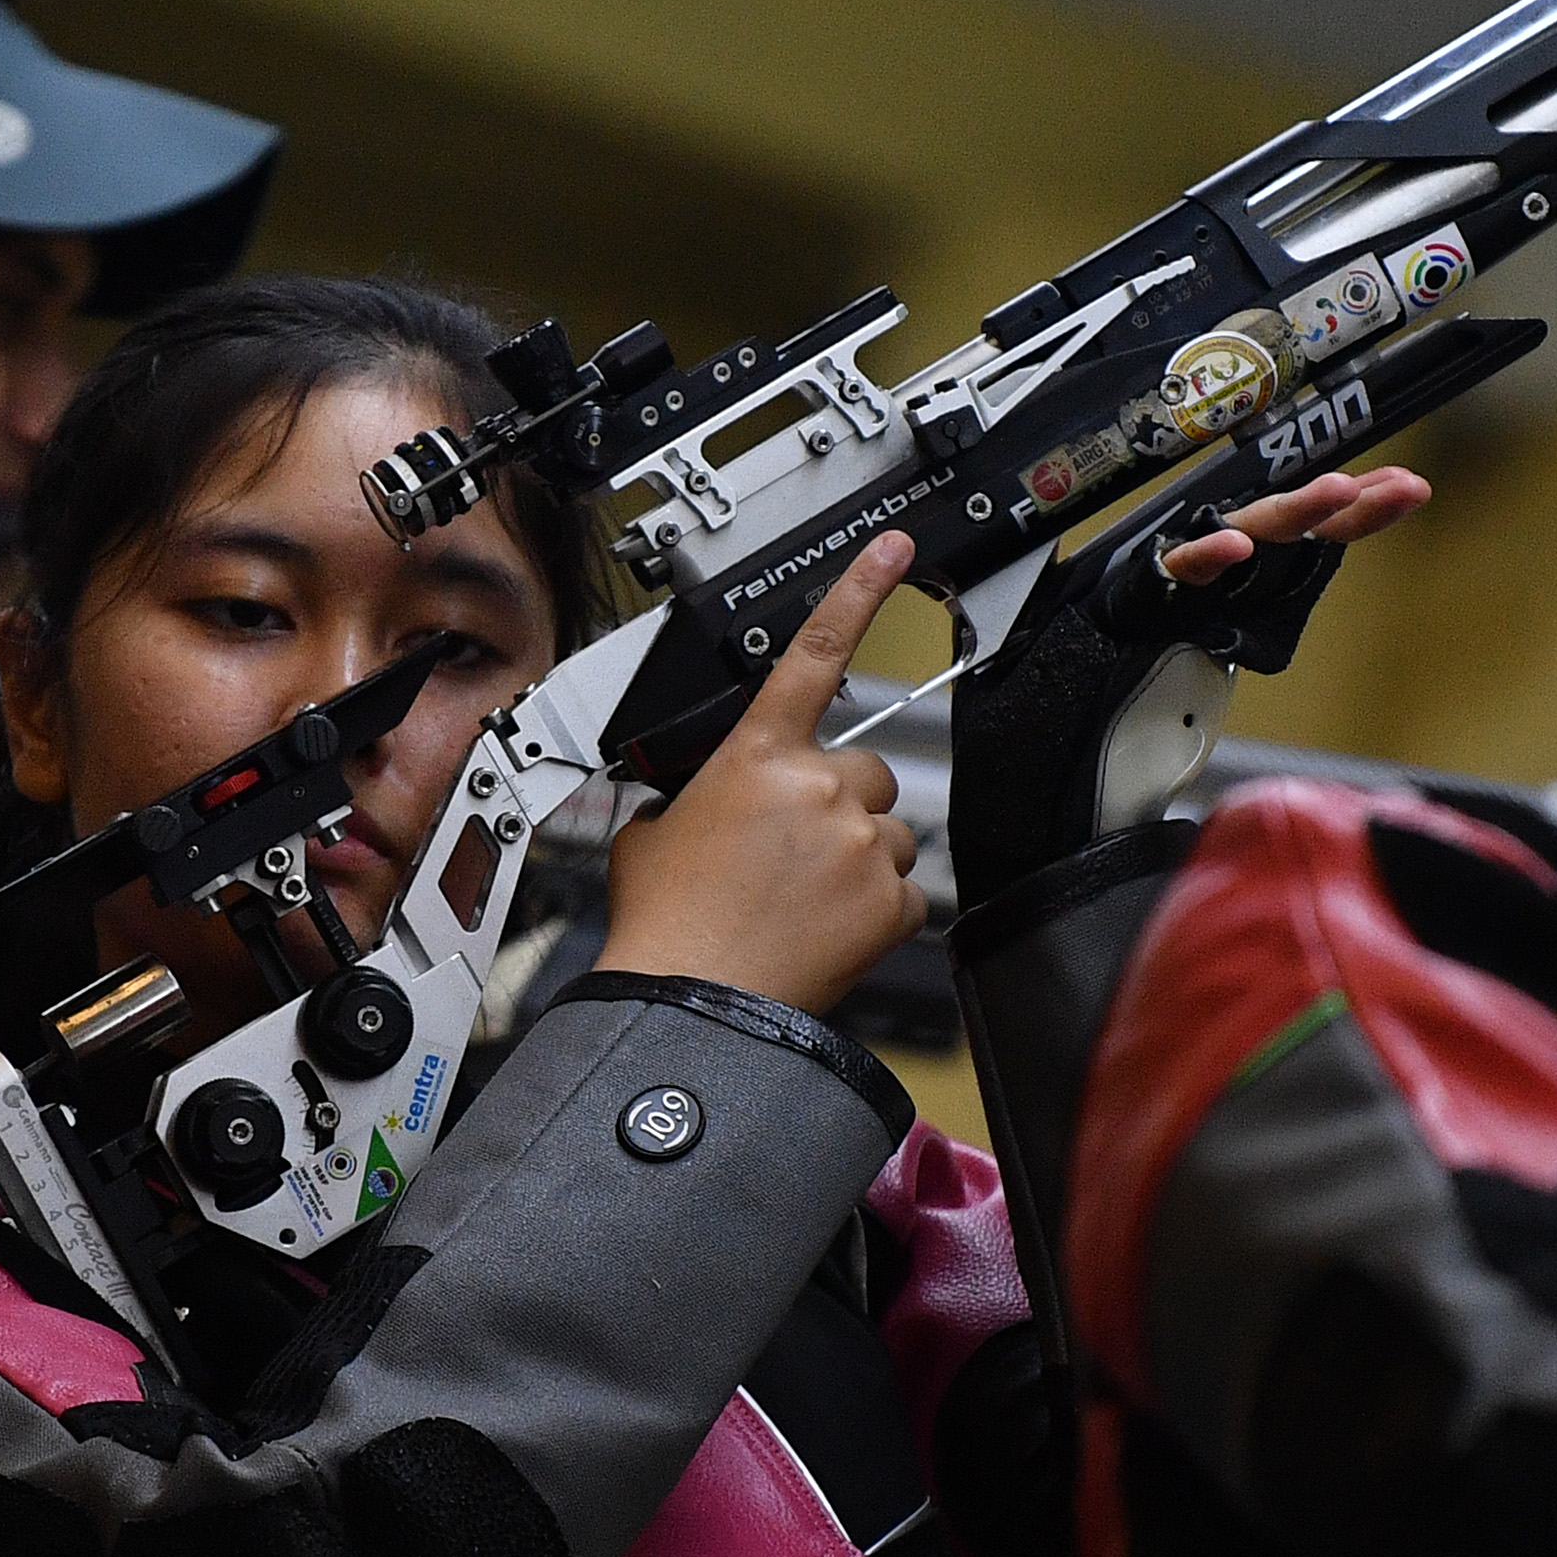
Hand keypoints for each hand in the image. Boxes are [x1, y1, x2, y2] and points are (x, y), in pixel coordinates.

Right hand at [603, 532, 926, 1015]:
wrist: (692, 1004)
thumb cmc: (666, 925)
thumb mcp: (653, 832)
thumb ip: (694, 794)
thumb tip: (701, 804)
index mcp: (757, 755)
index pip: (815, 652)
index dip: (859, 590)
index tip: (893, 551)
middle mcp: (818, 786)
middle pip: (867, 773)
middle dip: (840, 805)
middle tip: (793, 853)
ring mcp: (860, 842)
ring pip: (889, 832)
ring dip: (857, 856)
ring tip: (802, 899)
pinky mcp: (889, 900)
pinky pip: (902, 894)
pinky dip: (872, 912)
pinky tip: (824, 931)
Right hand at [1153, 468, 1430, 586]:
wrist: (1146, 605)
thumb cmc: (1216, 574)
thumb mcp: (1283, 560)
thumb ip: (1339, 527)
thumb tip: (1407, 490)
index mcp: (1280, 534)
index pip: (1334, 519)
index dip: (1374, 504)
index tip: (1412, 488)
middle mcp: (1251, 533)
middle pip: (1301, 512)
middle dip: (1343, 499)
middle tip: (1387, 486)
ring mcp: (1215, 547)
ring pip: (1259, 523)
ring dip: (1299, 508)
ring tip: (1340, 490)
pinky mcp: (1174, 570)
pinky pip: (1192, 560)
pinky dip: (1212, 552)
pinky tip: (1236, 547)